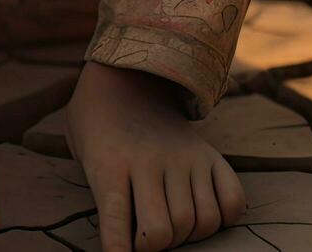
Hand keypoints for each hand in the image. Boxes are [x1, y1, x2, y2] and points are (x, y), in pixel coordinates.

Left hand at [63, 62, 245, 251]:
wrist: (127, 77)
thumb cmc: (96, 124)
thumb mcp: (79, 150)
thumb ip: (97, 194)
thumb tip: (119, 241)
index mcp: (111, 162)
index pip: (116, 220)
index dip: (118, 250)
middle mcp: (150, 161)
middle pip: (164, 232)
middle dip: (153, 248)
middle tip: (144, 239)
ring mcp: (185, 157)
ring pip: (200, 221)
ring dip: (186, 236)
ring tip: (170, 226)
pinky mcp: (209, 154)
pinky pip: (232, 200)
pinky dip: (222, 218)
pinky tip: (202, 214)